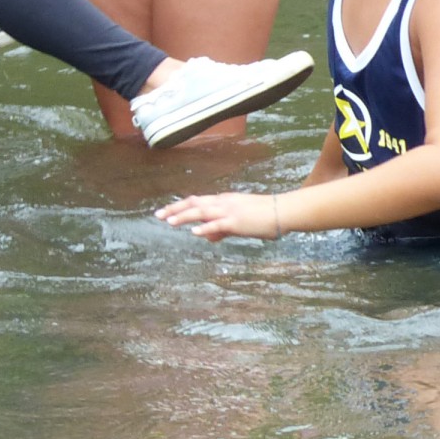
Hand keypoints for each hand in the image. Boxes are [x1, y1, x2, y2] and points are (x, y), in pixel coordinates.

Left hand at [157, 192, 281, 241]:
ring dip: (184, 216)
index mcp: (222, 201)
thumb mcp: (239, 222)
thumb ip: (222, 229)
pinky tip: (194, 231)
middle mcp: (223, 203)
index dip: (180, 206)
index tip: (166, 211)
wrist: (281, 211)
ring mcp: (229, 211)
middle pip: (194, 203)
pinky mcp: (237, 221)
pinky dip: (205, 227)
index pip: (197, 201)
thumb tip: (208, 237)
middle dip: (175, 209)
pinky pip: (218, 224)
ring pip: (202, 211)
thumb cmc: (262, 216)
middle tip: (158, 215)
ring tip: (169, 221)